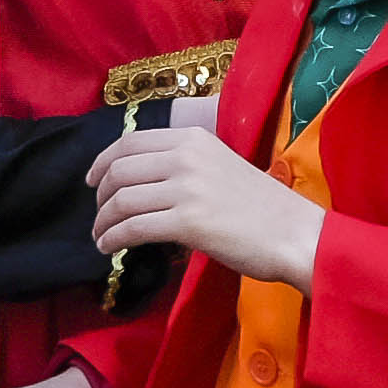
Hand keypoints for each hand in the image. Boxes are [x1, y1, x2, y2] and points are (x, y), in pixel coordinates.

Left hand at [90, 120, 323, 286]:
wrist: (295, 233)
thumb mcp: (220, 166)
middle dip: (100, 196)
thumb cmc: (263, 207)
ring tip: (101, 236)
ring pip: (122, 199)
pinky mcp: (188, 222)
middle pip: (120, 170)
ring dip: (103, 221)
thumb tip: (141, 182)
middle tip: (99, 215)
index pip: (130, 141)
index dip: (102, 161)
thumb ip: (184, 165)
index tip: (92, 181)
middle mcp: (186, 157)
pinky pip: (133, 228)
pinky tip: (110, 248)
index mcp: (194, 138)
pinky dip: (114, 238)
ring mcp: (187, 188)